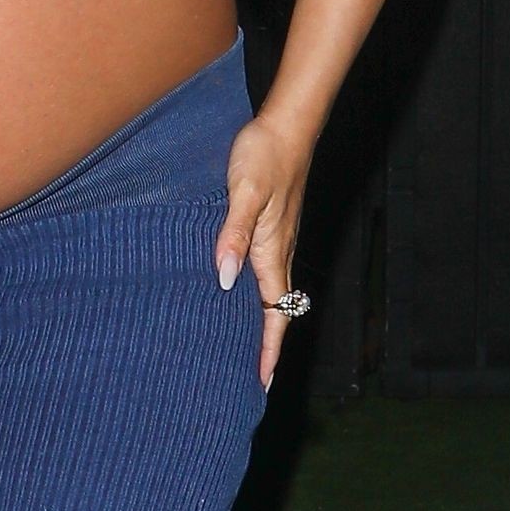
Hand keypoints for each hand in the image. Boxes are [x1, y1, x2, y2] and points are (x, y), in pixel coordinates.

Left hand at [213, 113, 314, 391]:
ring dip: (258, 322)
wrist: (285, 126)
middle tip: (247, 379)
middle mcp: (277, 251)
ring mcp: (275, 239)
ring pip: (268, 292)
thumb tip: (224, 281)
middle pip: (274, 311)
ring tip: (237, 346)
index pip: (275, 314)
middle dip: (264, 346)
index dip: (268, 350)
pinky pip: (262, 271)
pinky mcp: (269, 225)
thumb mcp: (244, 194)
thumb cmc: (264, 156)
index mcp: (272, 251)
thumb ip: (233, 235)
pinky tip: (233, 290)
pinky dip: (252, 293)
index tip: (261, 384)